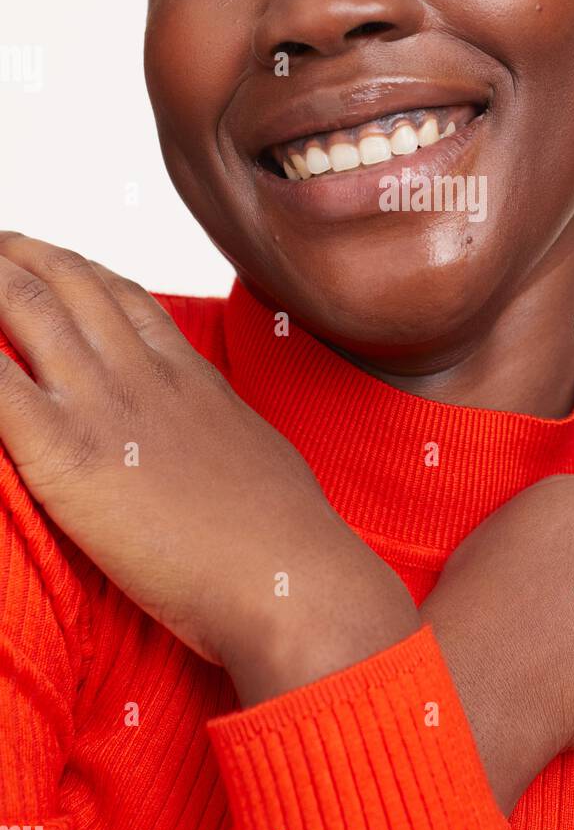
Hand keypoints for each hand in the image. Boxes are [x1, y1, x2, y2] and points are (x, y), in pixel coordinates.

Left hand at [0, 233, 418, 703]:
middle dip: (18, 257)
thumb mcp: (254, 452)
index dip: (76, 268)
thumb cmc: (284, 532)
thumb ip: (219, 426)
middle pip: (68, 283)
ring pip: (29, 308)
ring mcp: (105, 406)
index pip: (123, 295)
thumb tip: (217, 433)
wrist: (289, 573)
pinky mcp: (66, 454)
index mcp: (188, 375)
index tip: (49, 260)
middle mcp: (143, 375)